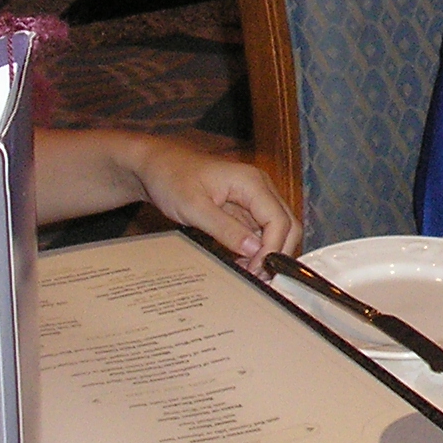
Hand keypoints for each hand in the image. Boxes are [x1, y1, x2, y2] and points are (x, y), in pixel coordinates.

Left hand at [132, 137, 299, 268]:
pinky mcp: (244, 208)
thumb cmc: (171, 177)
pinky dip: (255, 249)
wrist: (155, 166)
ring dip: (266, 253)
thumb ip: (226, 229)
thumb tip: (255, 251)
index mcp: (252, 182)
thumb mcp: (194, 208)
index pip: (279, 220)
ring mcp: (253, 198)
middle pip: (287, 225)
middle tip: (257, 276)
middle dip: (276, 252)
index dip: (272, 249)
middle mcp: (259, 188)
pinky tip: (240, 261)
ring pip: (276, 230)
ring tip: (246, 271)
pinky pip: (259, 231)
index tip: (256, 270)